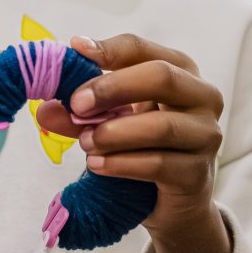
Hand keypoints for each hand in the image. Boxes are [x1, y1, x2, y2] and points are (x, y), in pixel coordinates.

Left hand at [36, 34, 231, 252]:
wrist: (170, 203)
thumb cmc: (142, 148)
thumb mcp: (111, 122)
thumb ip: (82, 113)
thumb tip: (46, 109)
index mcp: (179, 71)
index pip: (142, 49)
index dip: (108, 50)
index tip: (74, 52)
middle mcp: (202, 97)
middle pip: (161, 77)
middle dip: (113, 88)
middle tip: (76, 104)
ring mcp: (206, 135)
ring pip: (162, 126)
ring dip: (115, 133)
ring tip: (84, 143)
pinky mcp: (198, 173)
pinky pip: (159, 164)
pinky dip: (122, 163)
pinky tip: (97, 165)